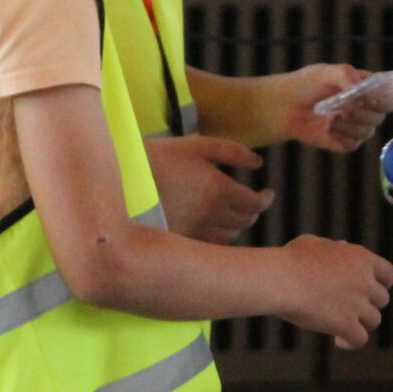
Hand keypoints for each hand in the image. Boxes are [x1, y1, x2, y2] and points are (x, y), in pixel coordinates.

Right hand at [147, 134, 274, 244]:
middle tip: (251, 201)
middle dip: (252, 211)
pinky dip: (219, 238)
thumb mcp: (198, 146)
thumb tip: (259, 163)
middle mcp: (210, 214)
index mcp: (218, 189)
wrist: (124, 179)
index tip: (268, 193)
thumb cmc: (163, 157)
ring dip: (237, 225)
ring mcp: (195, 231)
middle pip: (245, 221)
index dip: (265, 200)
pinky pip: (211, 245)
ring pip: (230, 236)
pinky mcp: (182, 240)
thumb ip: (233, 152)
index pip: (254, 204)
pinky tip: (214, 226)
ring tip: (234, 213)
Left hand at [275, 64, 392, 151]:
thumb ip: (345, 75)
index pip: (390, 97)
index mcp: (368, 88)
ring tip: (330, 115)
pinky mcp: (346, 142)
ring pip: (367, 132)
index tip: (367, 97)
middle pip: (380, 117)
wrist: (286, 106)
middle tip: (343, 106)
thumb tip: (359, 88)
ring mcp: (357, 126)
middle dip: (361, 112)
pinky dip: (339, 135)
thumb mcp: (325, 72)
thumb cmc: (307, 84)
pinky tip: (326, 127)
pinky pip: (352, 144)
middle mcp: (367, 108)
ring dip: (348, 123)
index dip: (383, 99)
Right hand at [276, 234, 392, 348]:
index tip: (371, 291)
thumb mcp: (314, 243)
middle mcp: (365, 281)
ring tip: (341, 326)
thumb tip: (344, 246)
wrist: (280, 279)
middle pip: (382, 300)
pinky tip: (338, 341)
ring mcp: (357, 304)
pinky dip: (351, 342)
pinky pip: (360, 340)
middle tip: (349, 309)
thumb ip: (334, 246)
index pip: (388, 274)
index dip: (382, 284)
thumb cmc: (290, 260)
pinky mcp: (346, 324)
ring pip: (373, 321)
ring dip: (360, 323)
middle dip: (367, 305)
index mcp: (361, 259)